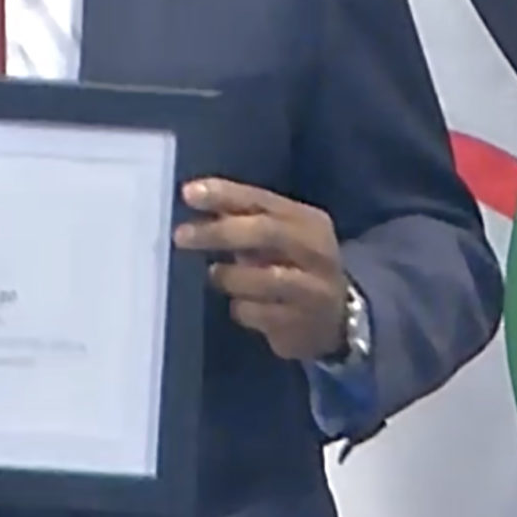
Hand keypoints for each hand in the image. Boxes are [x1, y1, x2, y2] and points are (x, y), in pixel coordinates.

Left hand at [173, 179, 351, 360]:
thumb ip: (244, 218)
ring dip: (229, 276)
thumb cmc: (295, 267)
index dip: (226, 194)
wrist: (335, 320)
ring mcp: (312, 289)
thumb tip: (197, 197)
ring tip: (216, 275)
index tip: (189, 193)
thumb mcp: (279, 237)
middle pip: (267, 232)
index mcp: (309, 221)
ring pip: (263, 278)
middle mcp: (316, 251)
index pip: (264, 200)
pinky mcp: (300, 323)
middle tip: (181, 236)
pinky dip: (241, 308)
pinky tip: (241, 304)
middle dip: (221, 232)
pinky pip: (257, 313)